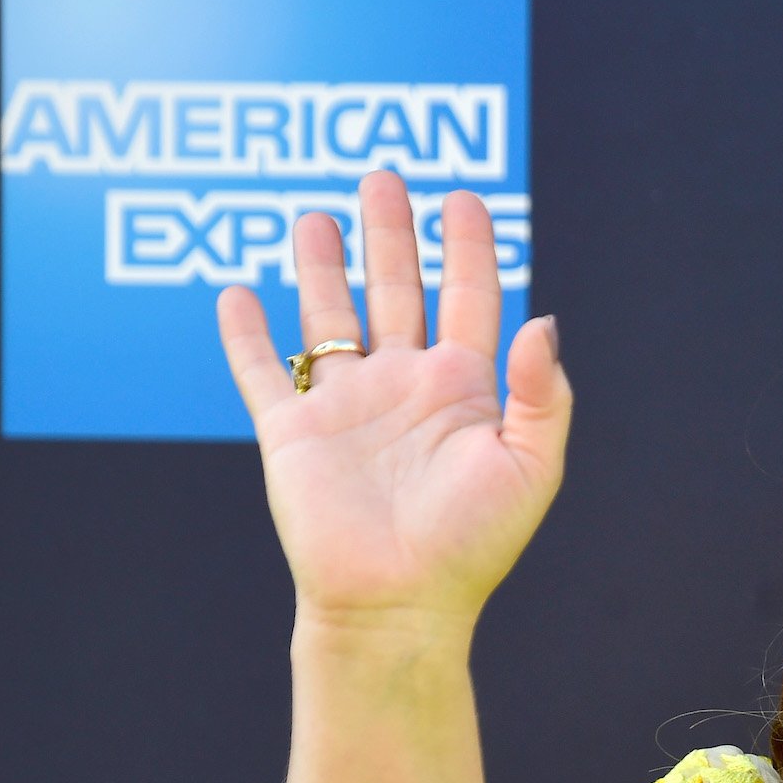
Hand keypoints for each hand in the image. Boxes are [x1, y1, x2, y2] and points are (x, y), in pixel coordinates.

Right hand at [216, 171, 571, 637]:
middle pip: (396, 289)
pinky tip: (237, 294)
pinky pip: (263, 373)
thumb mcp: (530, 468)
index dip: (469, 247)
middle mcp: (403, 387)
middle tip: (382, 176)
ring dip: (322, 266)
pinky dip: (245, 334)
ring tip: (315, 216)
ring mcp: (346, 407)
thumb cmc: (472, 547)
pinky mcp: (291, 433)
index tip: (465, 197)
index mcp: (463, 390)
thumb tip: (545, 320)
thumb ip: (544, 395)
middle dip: (390, 234)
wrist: (399, 606)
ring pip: (330, 317)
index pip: (469, 298)